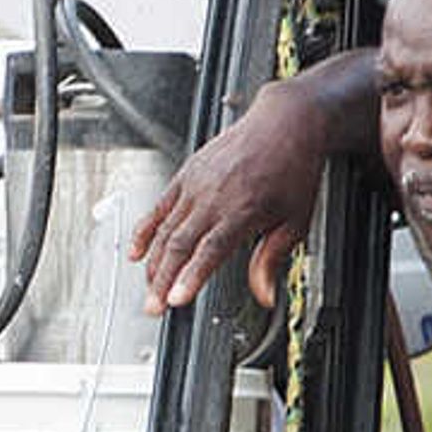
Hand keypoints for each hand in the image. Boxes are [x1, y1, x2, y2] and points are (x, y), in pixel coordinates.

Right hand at [132, 77, 330, 312]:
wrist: (285, 124)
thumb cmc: (293, 169)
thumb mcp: (295, 220)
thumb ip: (272, 259)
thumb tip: (264, 294)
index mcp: (243, 210)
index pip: (209, 251)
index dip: (189, 278)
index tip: (175, 300)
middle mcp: (214, 197)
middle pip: (178, 245)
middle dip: (162, 280)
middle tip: (153, 307)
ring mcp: (195, 184)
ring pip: (164, 230)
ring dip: (153, 263)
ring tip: (148, 288)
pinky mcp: (186, 175)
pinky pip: (158, 207)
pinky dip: (144, 231)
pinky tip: (135, 251)